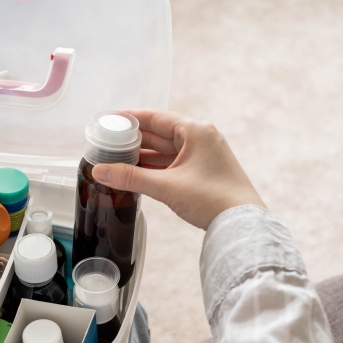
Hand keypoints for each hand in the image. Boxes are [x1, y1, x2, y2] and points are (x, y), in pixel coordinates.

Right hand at [91, 109, 265, 229]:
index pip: (155, 117)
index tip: (110, 120)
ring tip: (116, 159)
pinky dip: (155, 167)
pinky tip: (137, 173)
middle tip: (108, 143)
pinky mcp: (203, 172)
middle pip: (159, 133)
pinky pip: (173, 163)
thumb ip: (130, 177)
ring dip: (143, 156)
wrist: (243, 225)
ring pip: (165, 150)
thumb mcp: (166, 186)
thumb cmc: (213, 199)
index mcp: (196, 131)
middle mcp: (201, 138)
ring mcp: (203, 155)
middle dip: (134, 140)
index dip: (131, 118)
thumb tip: (100, 171)